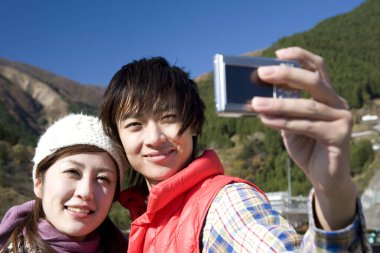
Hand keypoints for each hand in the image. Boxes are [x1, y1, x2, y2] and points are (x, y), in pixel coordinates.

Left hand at [251, 47, 355, 229]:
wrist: (324, 178)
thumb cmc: (306, 147)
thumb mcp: (289, 124)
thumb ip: (281, 110)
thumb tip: (255, 97)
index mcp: (326, 95)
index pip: (317, 68)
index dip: (300, 56)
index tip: (278, 53)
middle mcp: (337, 102)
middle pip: (314, 80)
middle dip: (286, 74)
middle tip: (262, 73)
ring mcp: (342, 118)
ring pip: (307, 105)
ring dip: (278, 104)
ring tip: (255, 103)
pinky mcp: (340, 135)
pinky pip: (307, 125)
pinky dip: (284, 122)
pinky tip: (266, 120)